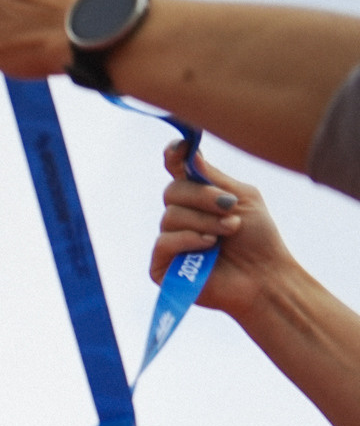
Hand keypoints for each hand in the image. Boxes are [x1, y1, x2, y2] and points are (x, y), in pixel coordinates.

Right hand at [150, 143, 298, 322]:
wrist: (264, 276)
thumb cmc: (258, 239)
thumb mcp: (241, 198)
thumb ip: (213, 178)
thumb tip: (187, 154)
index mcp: (198, 198)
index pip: (176, 172)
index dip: (174, 157)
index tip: (179, 148)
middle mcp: (180, 217)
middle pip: (172, 191)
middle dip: (203, 198)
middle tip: (230, 209)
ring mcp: (169, 241)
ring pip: (170, 216)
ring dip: (205, 222)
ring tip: (228, 232)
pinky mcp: (161, 266)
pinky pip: (164, 241)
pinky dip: (189, 239)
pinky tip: (210, 247)